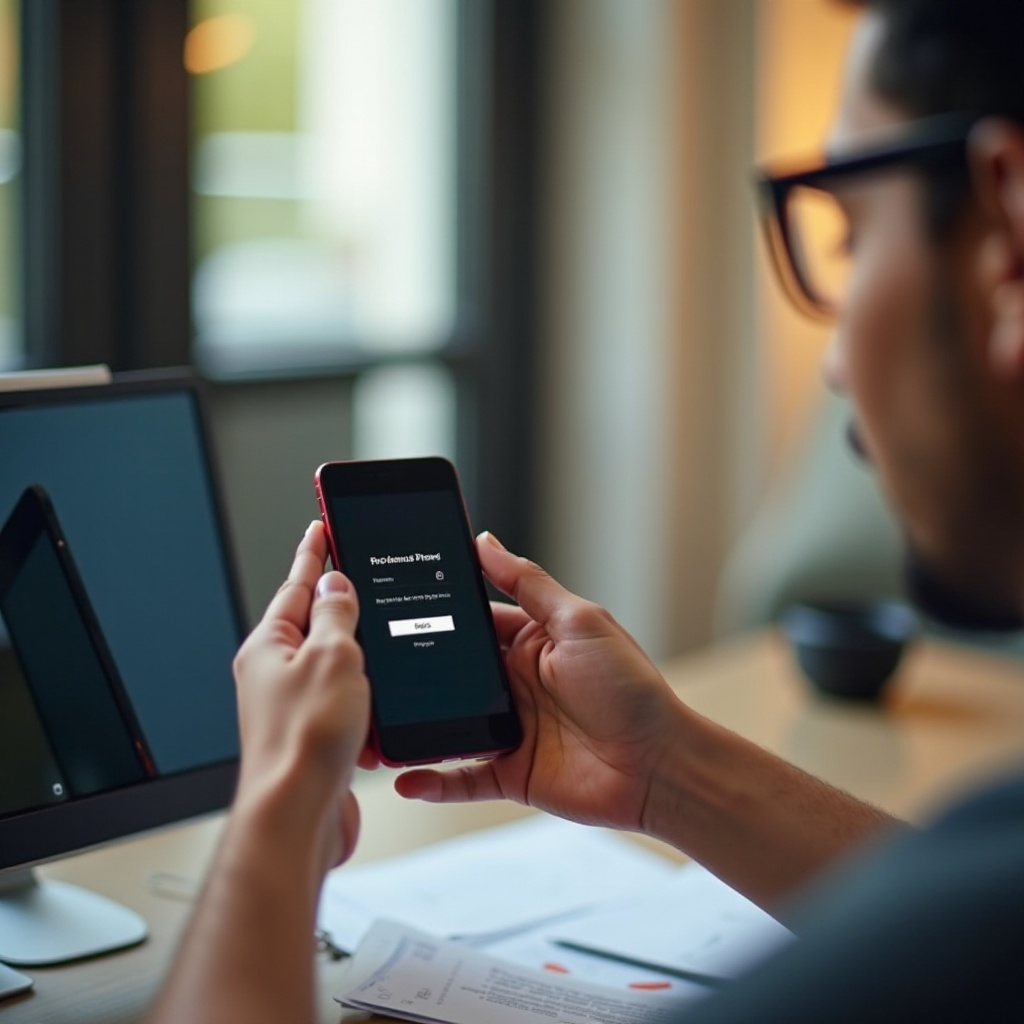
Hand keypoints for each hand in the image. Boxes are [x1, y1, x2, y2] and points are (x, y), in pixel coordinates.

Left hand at [232, 521, 370, 871]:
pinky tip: (383, 692)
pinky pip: (343, 701)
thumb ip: (338, 615)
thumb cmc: (304, 742)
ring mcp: (293, 707)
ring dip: (356, 650)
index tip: (323, 525)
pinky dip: (365, 693)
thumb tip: (336, 583)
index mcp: (269, 647)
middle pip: (310, 622)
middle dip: (334, 597)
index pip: (296, 584)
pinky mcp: (314, 735)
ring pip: (330, 663)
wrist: (298, 818)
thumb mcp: (332, 656)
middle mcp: (274, 675)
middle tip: (352, 566)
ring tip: (378, 630)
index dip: (315, 552)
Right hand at [395, 532, 684, 833]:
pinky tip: (403, 778)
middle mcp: (515, 683)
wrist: (660, 766)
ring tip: (374, 721)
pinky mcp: (510, 773)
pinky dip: (431, 780)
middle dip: (414, 670)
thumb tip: (485, 541)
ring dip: (413, 725)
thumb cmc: (632, 689)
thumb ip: (529, 584)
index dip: (437, 612)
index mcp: (531, 641)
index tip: (394, 600)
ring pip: (446, 724)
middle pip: (451, 673)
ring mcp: (509, 728)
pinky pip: (460, 777)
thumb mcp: (581, 622)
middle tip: (369, 664)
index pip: (473, 621)